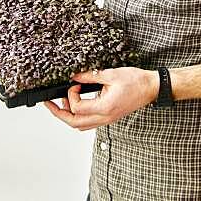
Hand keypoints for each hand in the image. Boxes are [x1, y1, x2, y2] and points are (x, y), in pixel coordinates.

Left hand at [42, 67, 158, 130]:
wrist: (151, 88)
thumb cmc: (136, 81)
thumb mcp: (111, 74)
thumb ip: (90, 76)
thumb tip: (74, 77)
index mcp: (105, 107)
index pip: (78, 108)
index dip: (71, 95)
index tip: (74, 84)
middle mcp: (105, 117)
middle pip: (75, 124)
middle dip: (59, 114)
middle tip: (49, 104)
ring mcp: (107, 119)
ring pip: (81, 126)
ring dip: (69, 116)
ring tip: (63, 103)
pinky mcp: (109, 117)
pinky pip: (90, 122)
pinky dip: (80, 116)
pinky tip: (78, 104)